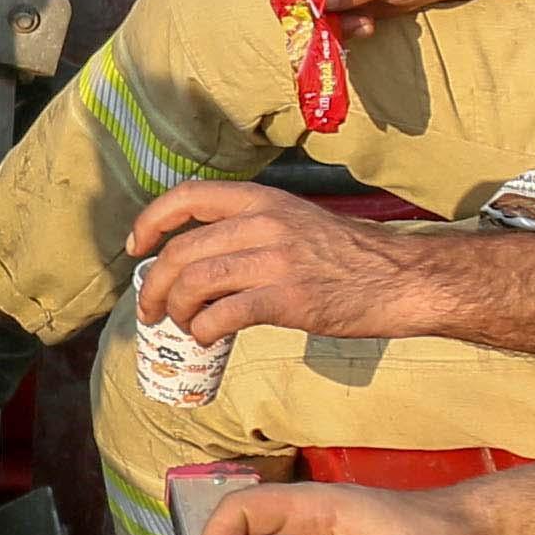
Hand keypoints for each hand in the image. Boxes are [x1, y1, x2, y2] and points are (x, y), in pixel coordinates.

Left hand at [129, 179, 448, 344]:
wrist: (398, 278)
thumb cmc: (346, 256)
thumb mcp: (295, 221)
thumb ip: (250, 228)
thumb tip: (199, 255)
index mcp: (262, 200)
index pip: (187, 197)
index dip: (150, 222)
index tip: (135, 247)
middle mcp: (263, 224)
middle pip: (181, 251)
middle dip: (154, 284)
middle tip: (150, 308)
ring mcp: (274, 261)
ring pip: (194, 285)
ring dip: (176, 311)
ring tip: (182, 324)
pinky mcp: (286, 300)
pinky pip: (222, 316)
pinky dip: (203, 330)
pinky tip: (208, 337)